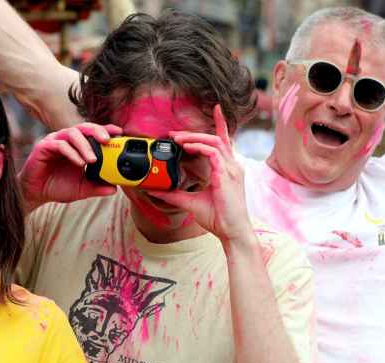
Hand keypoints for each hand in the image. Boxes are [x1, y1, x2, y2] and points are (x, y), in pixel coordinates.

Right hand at [20, 122, 121, 208]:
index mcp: (77, 146)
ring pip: (72, 133)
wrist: (35, 194)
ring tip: (92, 160)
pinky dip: (71, 153)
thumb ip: (97, 187)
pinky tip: (79, 163)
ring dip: (84, 145)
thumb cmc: (57, 187)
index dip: (106, 130)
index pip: (93, 133)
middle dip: (97, 131)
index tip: (119, 133)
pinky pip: (60, 145)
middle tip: (107, 140)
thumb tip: (115, 189)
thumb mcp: (81, 189)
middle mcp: (66, 140)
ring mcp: (54, 141)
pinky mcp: (43, 147)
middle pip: (83, 127)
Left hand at [148, 104, 252, 243]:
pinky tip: (186, 147)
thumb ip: (173, 194)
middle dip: (194, 133)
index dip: (221, 123)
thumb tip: (153, 189)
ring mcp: (231, 169)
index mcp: (226, 169)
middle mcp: (231, 165)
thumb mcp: (190, 202)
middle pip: (215, 138)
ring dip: (194, 138)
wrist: (231, 232)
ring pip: (214, 141)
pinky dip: (199, 147)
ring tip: (177, 139)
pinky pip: (213, 152)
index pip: (224, 141)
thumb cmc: (217, 217)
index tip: (215, 109)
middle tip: (174, 134)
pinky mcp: (227, 175)